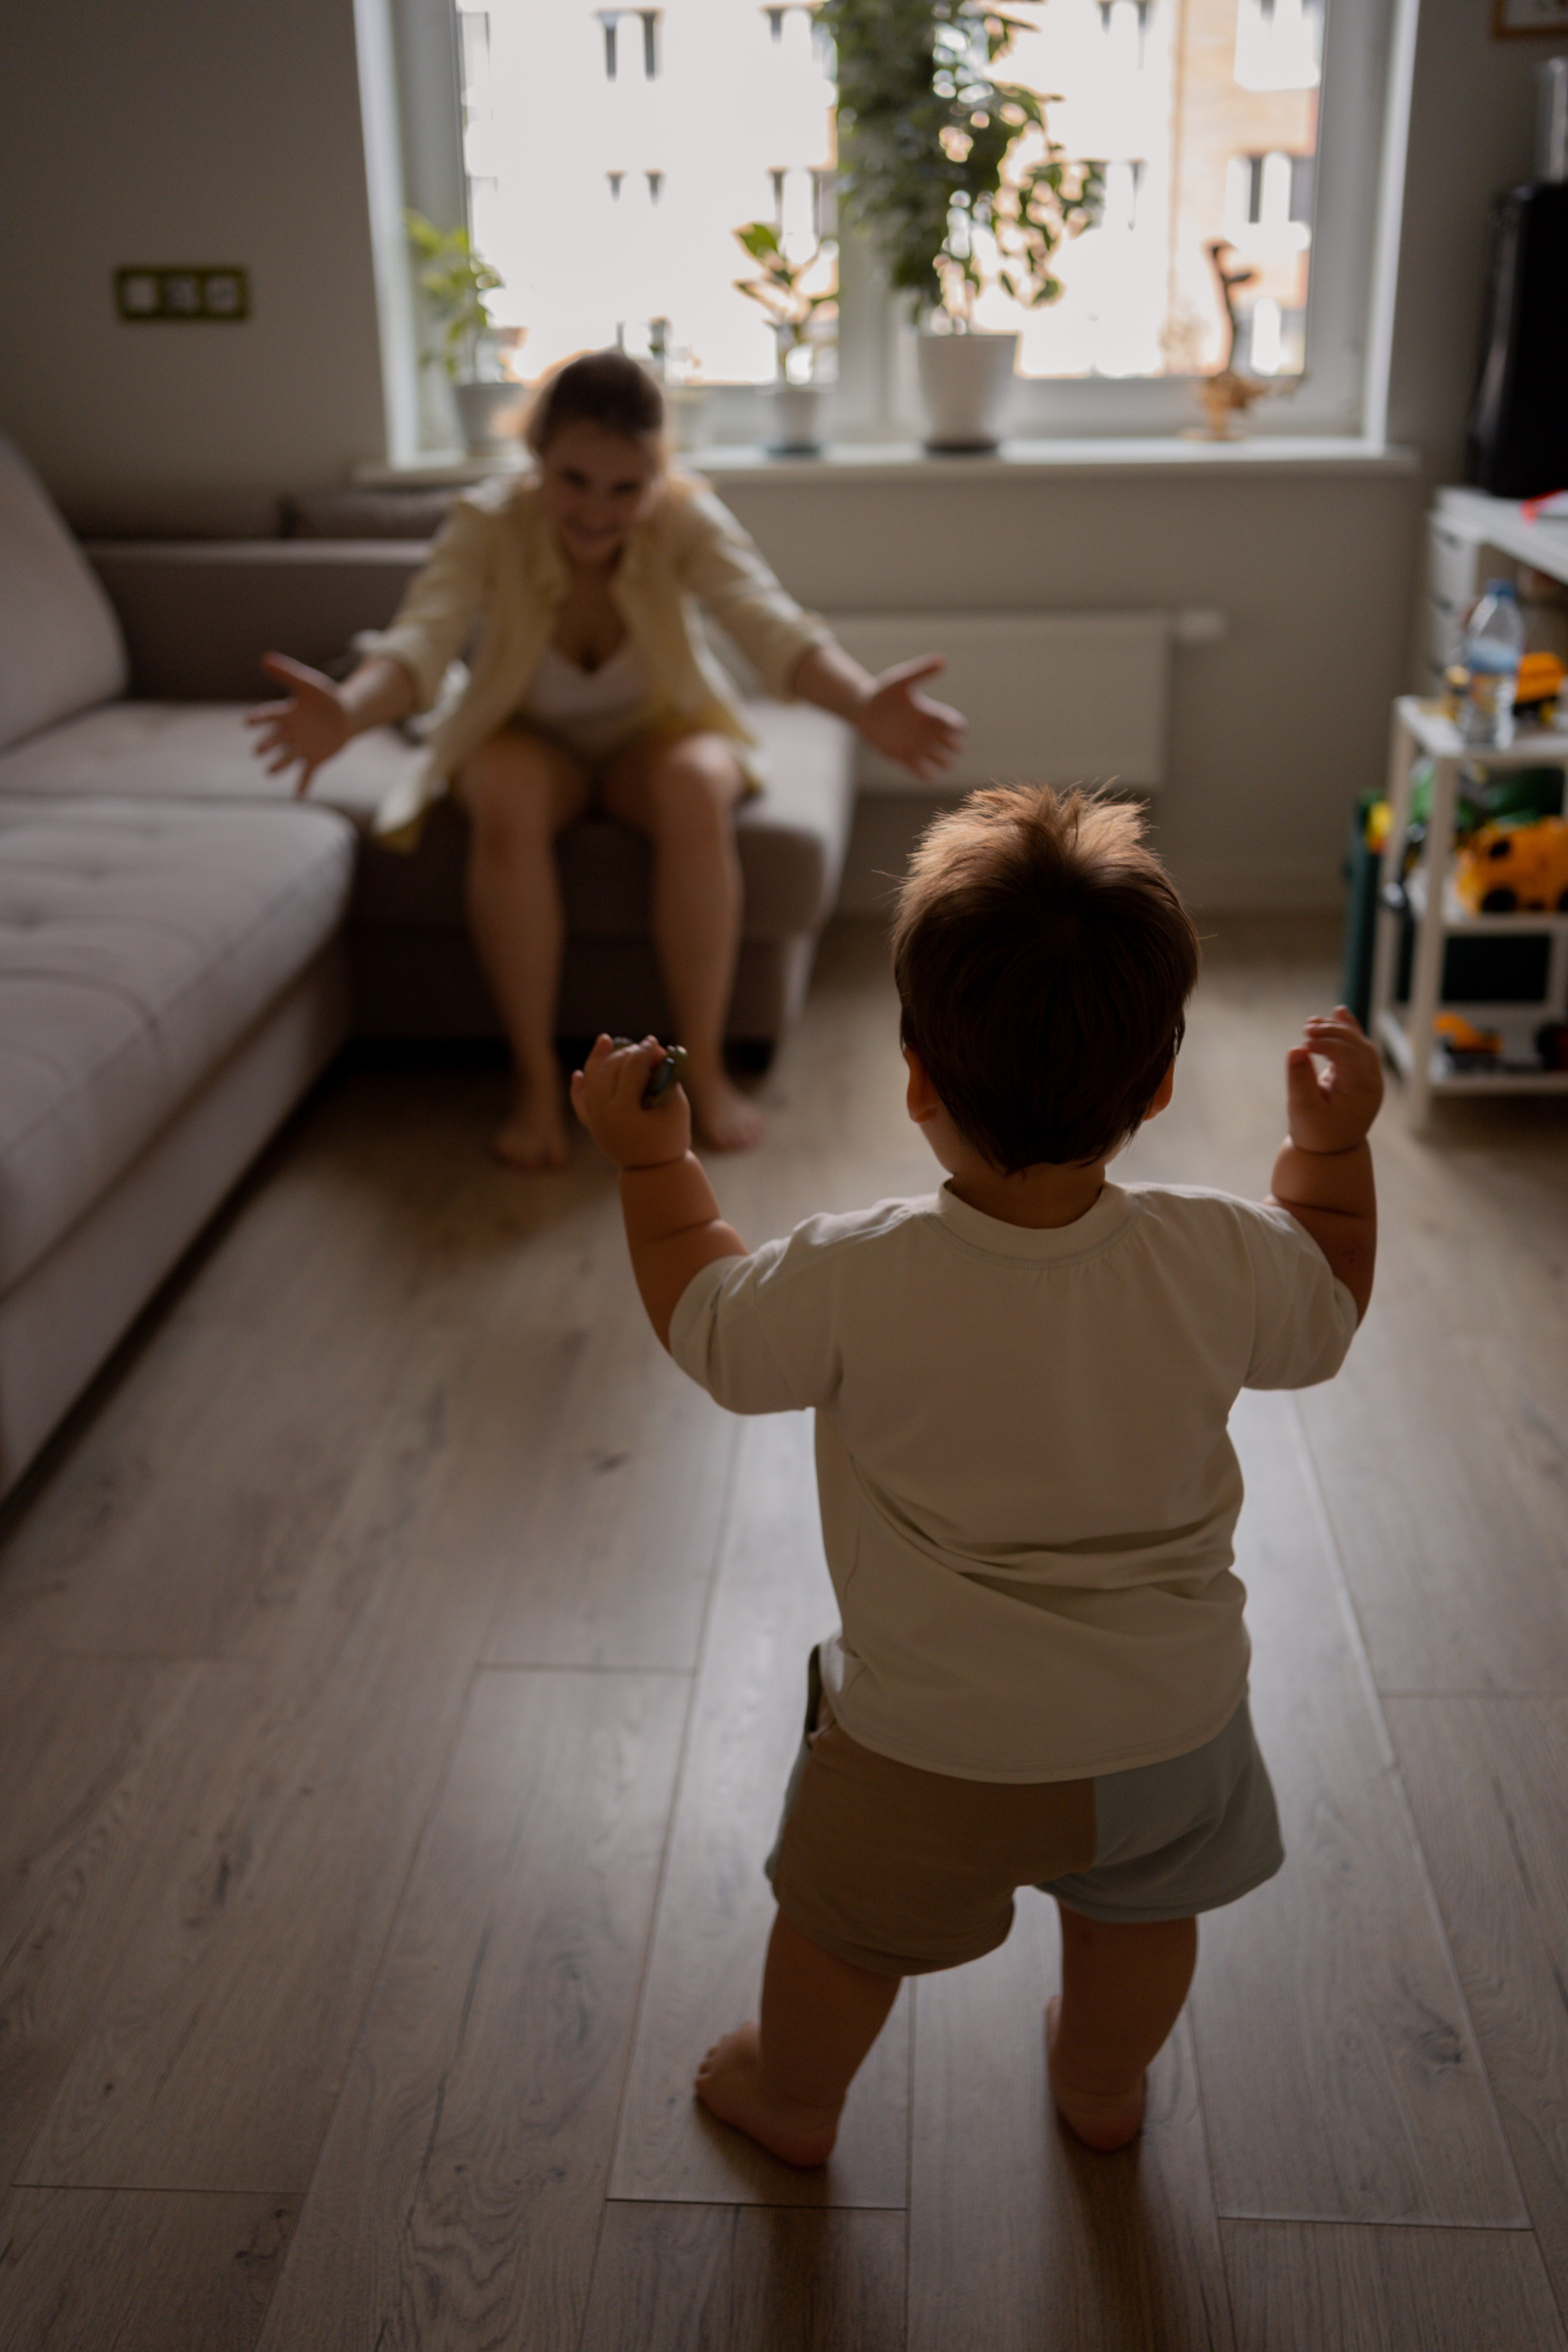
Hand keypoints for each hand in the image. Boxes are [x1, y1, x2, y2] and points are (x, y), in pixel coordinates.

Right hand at [244, 653, 352, 794]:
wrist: (346, 715)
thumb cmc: (325, 698)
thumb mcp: (309, 684)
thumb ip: (288, 673)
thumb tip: (264, 658)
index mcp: (287, 714)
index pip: (270, 716)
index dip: (259, 719)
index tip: (247, 722)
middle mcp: (290, 733)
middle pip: (275, 741)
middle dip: (266, 746)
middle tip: (258, 751)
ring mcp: (302, 747)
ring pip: (287, 758)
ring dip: (278, 766)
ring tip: (269, 772)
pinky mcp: (315, 759)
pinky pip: (307, 774)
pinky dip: (303, 785)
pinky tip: (298, 796)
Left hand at [571, 1034, 691, 1168]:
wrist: (655, 1172)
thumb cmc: (671, 1138)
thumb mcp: (676, 1106)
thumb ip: (666, 1076)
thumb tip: (654, 1050)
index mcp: (624, 1110)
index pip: (632, 1069)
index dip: (644, 1052)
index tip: (653, 1041)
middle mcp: (602, 1113)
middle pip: (611, 1071)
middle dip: (626, 1054)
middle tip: (642, 1048)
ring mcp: (594, 1120)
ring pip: (593, 1081)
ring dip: (600, 1061)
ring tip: (608, 1042)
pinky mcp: (592, 1125)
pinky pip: (580, 1103)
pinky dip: (579, 1088)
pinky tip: (579, 1074)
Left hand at [856, 656, 965, 781]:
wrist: (863, 710)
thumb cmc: (884, 693)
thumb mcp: (902, 681)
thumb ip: (922, 672)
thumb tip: (944, 661)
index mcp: (931, 715)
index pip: (955, 726)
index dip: (957, 730)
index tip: (953, 729)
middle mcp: (928, 733)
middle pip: (953, 748)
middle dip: (953, 750)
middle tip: (943, 746)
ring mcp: (917, 747)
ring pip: (941, 762)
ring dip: (942, 763)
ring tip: (936, 761)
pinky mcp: (904, 758)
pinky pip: (922, 772)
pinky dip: (926, 774)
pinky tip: (924, 771)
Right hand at [1285, 1008, 1382, 1154]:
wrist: (1331, 1151)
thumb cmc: (1315, 1132)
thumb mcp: (1302, 1109)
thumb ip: (1299, 1079)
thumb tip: (1296, 1049)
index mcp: (1362, 1090)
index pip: (1348, 1055)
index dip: (1326, 1043)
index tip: (1303, 1042)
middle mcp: (1372, 1081)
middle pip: (1358, 1044)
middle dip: (1333, 1031)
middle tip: (1306, 1028)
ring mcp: (1370, 1077)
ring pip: (1359, 1043)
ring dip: (1338, 1029)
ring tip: (1311, 1023)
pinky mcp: (1361, 1074)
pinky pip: (1358, 1046)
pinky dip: (1347, 1030)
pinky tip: (1338, 1012)